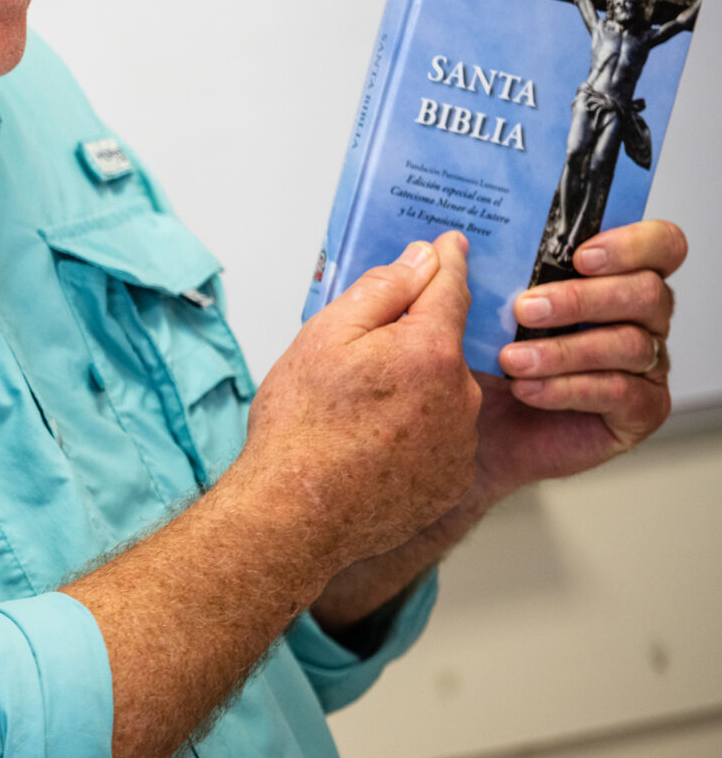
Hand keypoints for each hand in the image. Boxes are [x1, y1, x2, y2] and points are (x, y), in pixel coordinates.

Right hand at [238, 233, 483, 574]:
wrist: (297, 511)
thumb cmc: (302, 424)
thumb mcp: (325, 336)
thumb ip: (381, 291)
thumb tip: (421, 261)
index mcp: (430, 351)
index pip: (450, 288)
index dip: (447, 262)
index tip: (449, 246)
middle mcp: (460, 396)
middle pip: (444, 349)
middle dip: (413, 342)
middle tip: (361, 359)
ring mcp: (459, 443)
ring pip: (443, 397)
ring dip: (415, 393)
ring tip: (358, 415)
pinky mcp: (451, 481)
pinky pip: (440, 441)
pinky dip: (415, 436)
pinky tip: (371, 446)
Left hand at [477, 219, 685, 498]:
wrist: (472, 428)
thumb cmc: (484, 361)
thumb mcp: (480, 311)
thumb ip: (486, 274)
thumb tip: (452, 242)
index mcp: (616, 278)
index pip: (659, 245)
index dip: (631, 244)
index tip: (579, 255)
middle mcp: (641, 319)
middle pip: (647, 292)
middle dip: (582, 298)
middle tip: (524, 309)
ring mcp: (646, 366)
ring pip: (629, 343)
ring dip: (564, 349)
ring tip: (511, 359)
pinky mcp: (641, 410)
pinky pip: (620, 392)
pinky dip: (568, 388)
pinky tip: (527, 389)